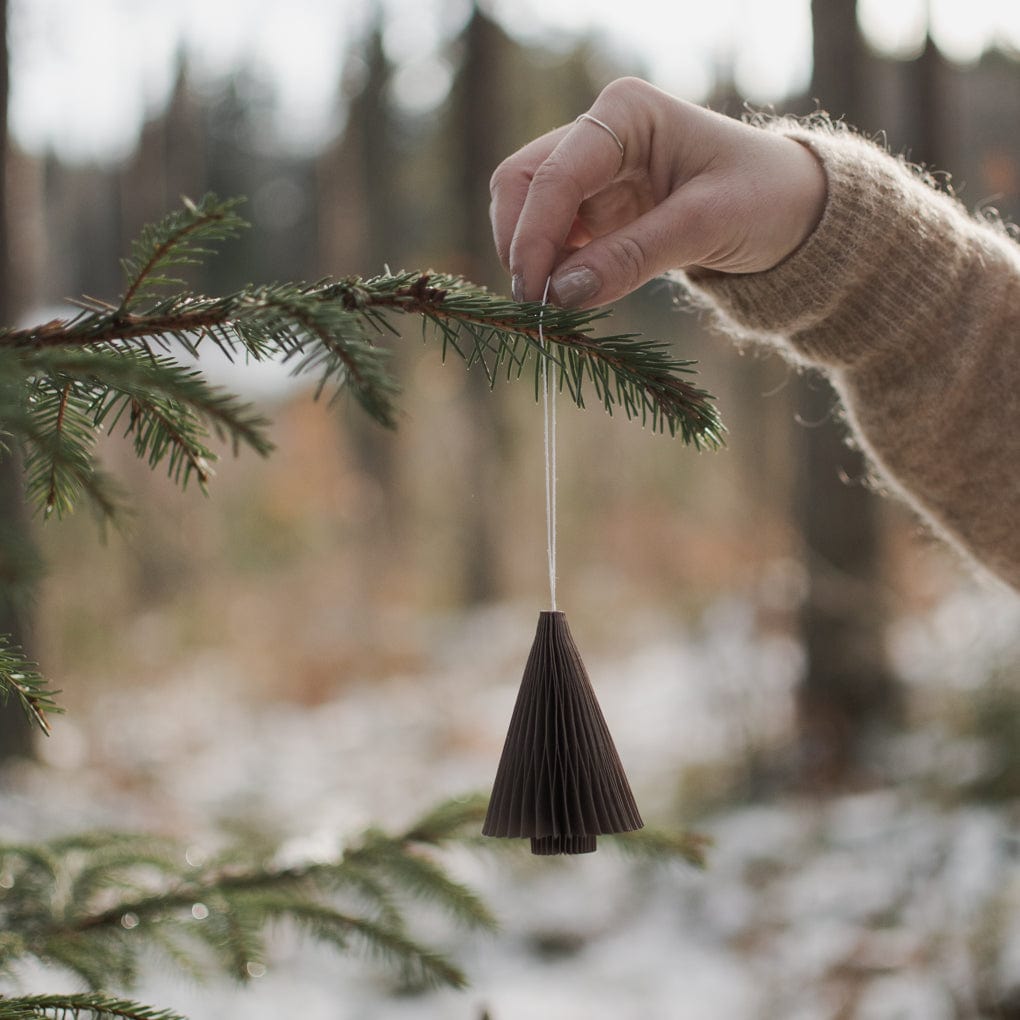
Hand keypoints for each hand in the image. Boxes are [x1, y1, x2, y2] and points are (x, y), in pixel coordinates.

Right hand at [490, 77, 826, 306]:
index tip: (536, 295)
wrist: (792, 209)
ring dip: (532, 260)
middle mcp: (598, 134)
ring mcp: (593, 173)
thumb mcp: (705, 225)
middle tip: (537, 305)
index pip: (553, 174)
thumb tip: (561, 295)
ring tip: (557, 306)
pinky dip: (552, 270)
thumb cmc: (763, 197)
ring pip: (526, 212)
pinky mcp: (594, 210)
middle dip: (520, 244)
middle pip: (521, 184)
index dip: (533, 235)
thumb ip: (632, 257)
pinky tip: (571, 297)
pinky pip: (552, 240)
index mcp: (626, 114)